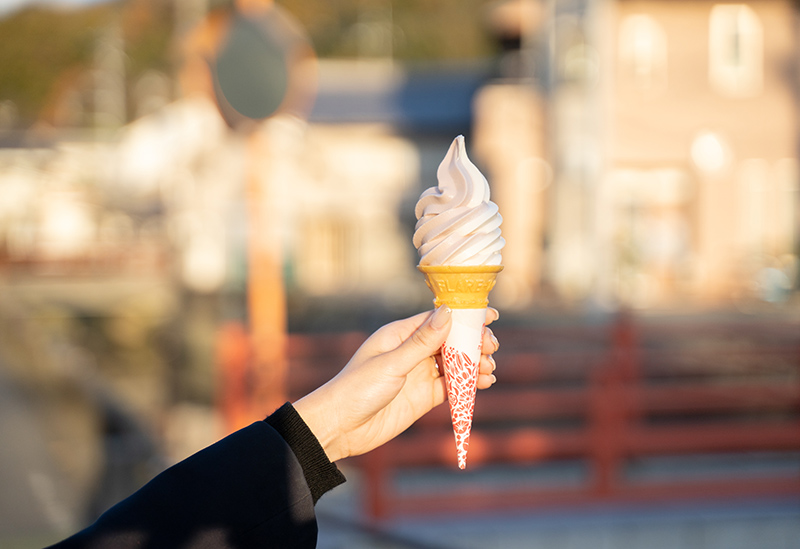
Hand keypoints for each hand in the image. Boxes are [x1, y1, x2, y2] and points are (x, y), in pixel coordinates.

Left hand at [293, 306, 499, 461]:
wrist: (341, 427)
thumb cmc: (357, 388)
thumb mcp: (392, 363)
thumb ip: (422, 342)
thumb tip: (448, 313)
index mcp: (400, 334)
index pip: (438, 319)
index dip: (465, 316)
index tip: (490, 316)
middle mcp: (412, 351)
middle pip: (451, 340)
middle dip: (474, 342)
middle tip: (491, 348)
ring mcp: (419, 374)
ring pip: (455, 363)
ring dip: (474, 363)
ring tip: (489, 369)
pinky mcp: (424, 396)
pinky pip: (452, 385)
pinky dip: (469, 383)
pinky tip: (484, 382)